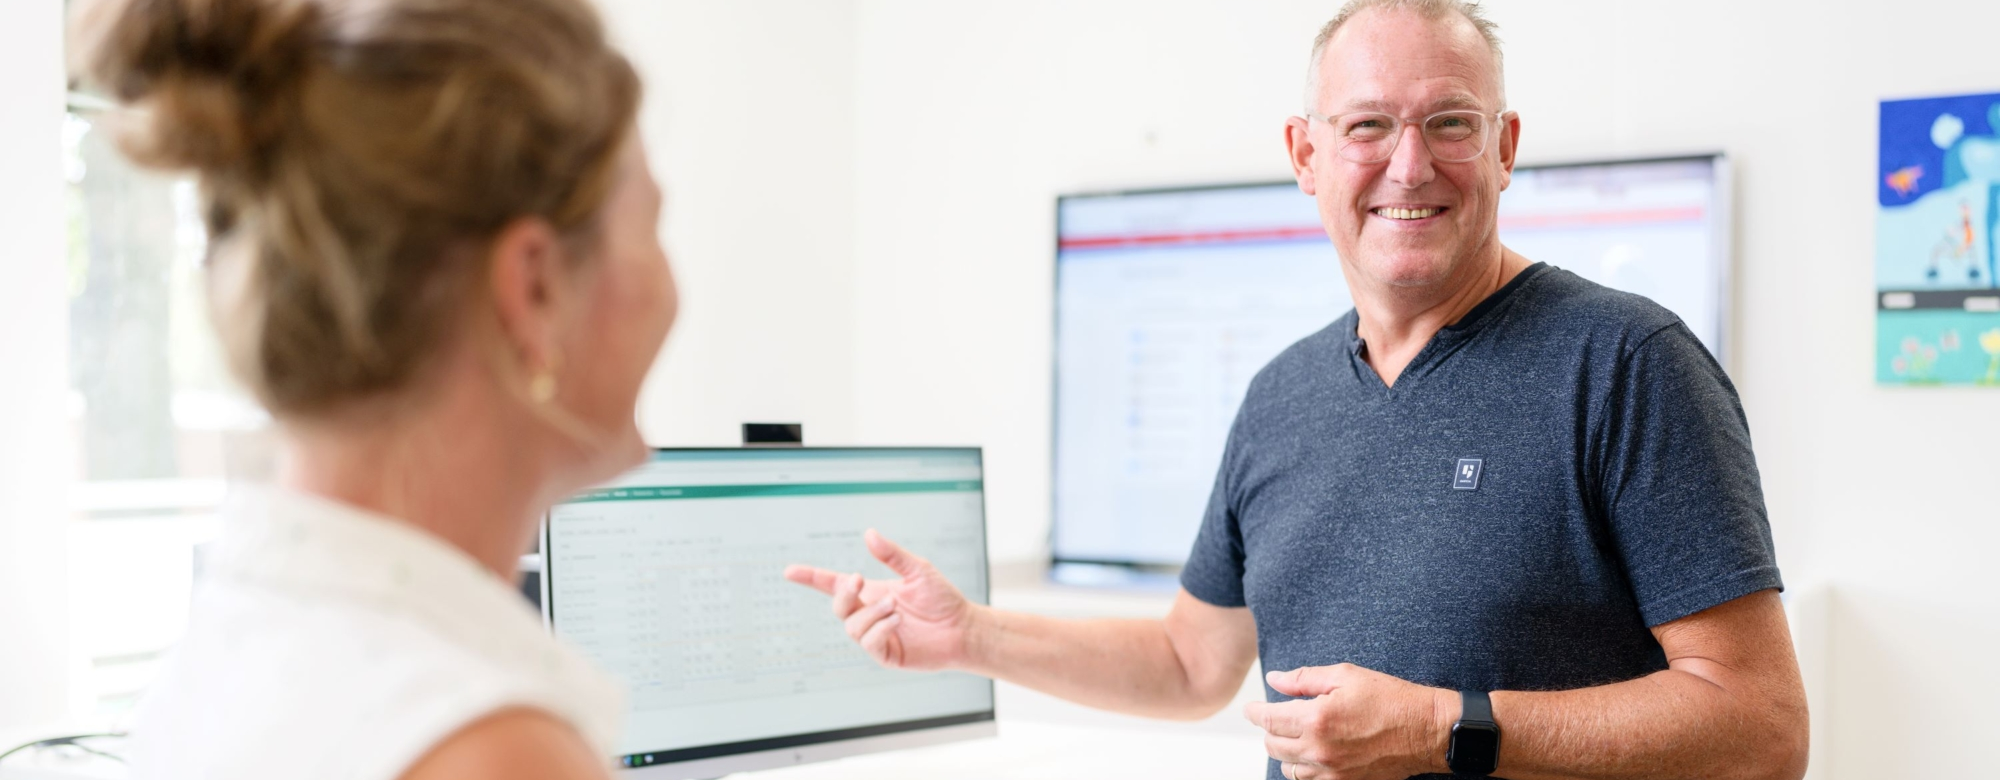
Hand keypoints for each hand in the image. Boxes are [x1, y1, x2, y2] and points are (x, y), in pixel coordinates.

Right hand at [782, 529, 980, 670]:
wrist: (963, 628)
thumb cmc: (942, 599)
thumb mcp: (918, 570)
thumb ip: (892, 555)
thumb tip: (869, 534)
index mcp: (872, 593)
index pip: (834, 585)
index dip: (811, 578)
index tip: (789, 571)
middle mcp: (870, 614)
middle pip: (838, 606)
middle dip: (843, 593)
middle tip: (859, 580)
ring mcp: (876, 636)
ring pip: (851, 626)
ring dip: (870, 613)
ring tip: (895, 606)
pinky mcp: (886, 654)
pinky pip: (868, 643)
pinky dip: (880, 628)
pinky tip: (898, 620)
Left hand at [1242, 663, 1451, 779]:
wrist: (1425, 730)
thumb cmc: (1390, 699)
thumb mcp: (1345, 676)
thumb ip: (1303, 679)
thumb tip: (1274, 679)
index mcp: (1316, 718)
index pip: (1267, 719)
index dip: (1254, 712)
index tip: (1251, 708)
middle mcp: (1319, 749)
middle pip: (1272, 745)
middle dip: (1269, 729)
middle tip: (1277, 717)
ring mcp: (1331, 771)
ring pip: (1287, 768)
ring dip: (1285, 751)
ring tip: (1295, 736)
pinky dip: (1303, 769)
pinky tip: (1311, 755)